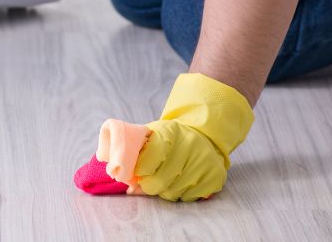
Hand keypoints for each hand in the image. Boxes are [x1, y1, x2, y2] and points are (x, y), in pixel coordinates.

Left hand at [79, 73, 254, 201]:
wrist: (204, 135)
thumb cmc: (170, 137)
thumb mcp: (152, 133)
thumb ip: (133, 149)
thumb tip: (117, 177)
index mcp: (169, 133)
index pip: (147, 160)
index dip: (138, 170)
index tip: (136, 172)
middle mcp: (188, 147)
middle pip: (158, 182)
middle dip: (148, 185)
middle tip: (147, 181)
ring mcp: (203, 163)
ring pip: (172, 193)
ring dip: (164, 191)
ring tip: (164, 180)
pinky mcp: (214, 177)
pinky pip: (189, 198)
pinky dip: (181, 194)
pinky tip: (181, 182)